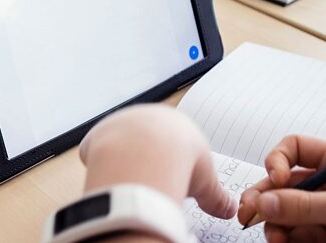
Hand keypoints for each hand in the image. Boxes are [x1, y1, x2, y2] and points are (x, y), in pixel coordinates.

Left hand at [79, 105, 236, 220]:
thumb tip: (228, 210)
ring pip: (120, 142)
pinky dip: (101, 162)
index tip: (174, 177)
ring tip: (132, 182)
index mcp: (173, 121)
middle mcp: (145, 115)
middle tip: (153, 182)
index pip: (172, 140)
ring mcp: (119, 122)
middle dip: (148, 159)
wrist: (146, 154)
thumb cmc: (181, 159)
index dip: (173, 161)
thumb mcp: (206, 182)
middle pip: (144, 139)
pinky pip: (97, 149)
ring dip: (123, 159)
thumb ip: (216, 196)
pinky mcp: (98, 133)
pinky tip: (111, 176)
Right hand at [238, 135, 325, 242]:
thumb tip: (264, 201)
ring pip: (290, 217)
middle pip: (286, 187)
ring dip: (275, 224)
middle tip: (247, 214)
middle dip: (266, 198)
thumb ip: (309, 206)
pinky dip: (288, 241)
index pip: (297, 150)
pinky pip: (303, 239)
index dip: (279, 160)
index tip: (275, 178)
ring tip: (274, 237)